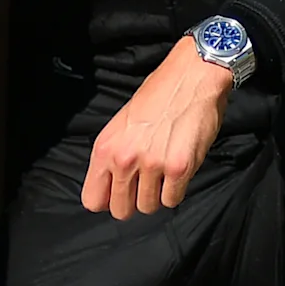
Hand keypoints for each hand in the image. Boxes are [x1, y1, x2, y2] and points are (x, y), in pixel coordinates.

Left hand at [79, 37, 234, 217]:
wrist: (191, 76)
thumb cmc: (158, 94)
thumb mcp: (122, 123)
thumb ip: (114, 155)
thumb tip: (112, 186)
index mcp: (106, 148)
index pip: (93, 199)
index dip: (107, 200)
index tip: (118, 194)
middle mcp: (124, 159)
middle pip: (120, 210)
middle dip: (133, 203)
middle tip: (144, 186)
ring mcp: (152, 165)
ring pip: (148, 207)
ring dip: (157, 195)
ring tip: (163, 173)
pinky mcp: (179, 168)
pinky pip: (172, 200)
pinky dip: (176, 191)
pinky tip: (178, 171)